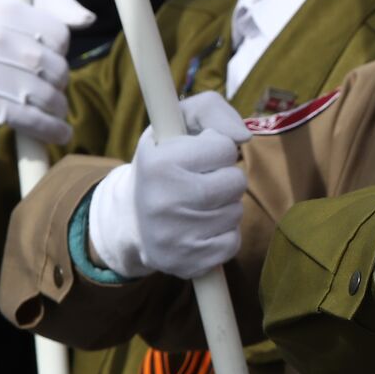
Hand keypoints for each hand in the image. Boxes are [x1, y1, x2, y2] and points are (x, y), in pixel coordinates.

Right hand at [0, 0, 94, 143]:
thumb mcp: (9, 5)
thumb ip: (53, 3)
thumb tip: (88, 20)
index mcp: (4, 6)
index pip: (59, 34)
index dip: (61, 50)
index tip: (50, 56)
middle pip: (55, 67)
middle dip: (60, 82)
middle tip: (53, 88)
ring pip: (45, 94)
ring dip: (58, 108)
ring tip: (56, 111)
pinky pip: (27, 117)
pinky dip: (49, 129)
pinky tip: (60, 133)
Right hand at [88, 92, 250, 279]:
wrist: (131, 220)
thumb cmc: (165, 162)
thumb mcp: (176, 123)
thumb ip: (212, 109)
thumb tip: (243, 136)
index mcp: (159, 163)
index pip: (224, 147)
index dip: (217, 148)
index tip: (198, 155)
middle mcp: (164, 201)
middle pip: (235, 182)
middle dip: (225, 178)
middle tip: (202, 180)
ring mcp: (175, 237)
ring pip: (235, 212)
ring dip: (225, 206)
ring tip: (198, 204)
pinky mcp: (187, 264)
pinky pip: (232, 243)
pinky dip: (224, 234)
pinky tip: (201, 227)